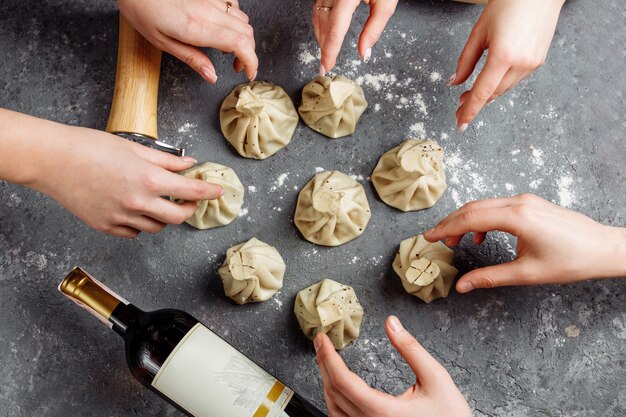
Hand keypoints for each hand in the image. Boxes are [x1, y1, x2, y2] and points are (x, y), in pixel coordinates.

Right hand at [1, 113, 223, 238]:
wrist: (52, 160)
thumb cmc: (89, 147)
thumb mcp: (134, 148)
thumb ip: (165, 160)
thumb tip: (188, 163)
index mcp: (149, 180)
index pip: (192, 191)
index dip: (209, 192)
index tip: (217, 192)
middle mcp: (139, 203)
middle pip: (178, 217)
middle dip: (189, 209)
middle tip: (189, 200)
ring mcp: (122, 218)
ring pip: (156, 227)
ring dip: (164, 216)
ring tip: (158, 201)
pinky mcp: (106, 226)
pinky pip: (133, 232)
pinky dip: (141, 223)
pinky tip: (136, 209)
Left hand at [116, 0, 257, 81]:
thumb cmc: (141, 8)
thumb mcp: (162, 42)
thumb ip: (192, 58)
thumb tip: (212, 76)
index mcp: (198, 27)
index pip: (241, 45)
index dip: (252, 62)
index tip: (248, 73)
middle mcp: (209, 10)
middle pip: (247, 33)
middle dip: (249, 53)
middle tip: (236, 66)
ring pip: (242, 19)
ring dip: (242, 37)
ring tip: (226, 48)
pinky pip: (233, 5)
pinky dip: (234, 19)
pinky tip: (221, 26)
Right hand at [313, 0, 397, 74]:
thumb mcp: (386, 3)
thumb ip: (374, 30)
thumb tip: (363, 53)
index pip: (335, 30)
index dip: (329, 51)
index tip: (326, 67)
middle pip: (325, 24)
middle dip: (325, 46)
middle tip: (326, 65)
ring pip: (319, 15)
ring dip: (322, 35)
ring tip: (326, 51)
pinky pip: (319, 6)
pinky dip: (321, 21)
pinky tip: (325, 31)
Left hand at [315, 316, 471, 416]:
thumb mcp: (436, 377)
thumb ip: (411, 349)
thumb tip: (392, 324)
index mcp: (382, 411)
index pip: (343, 381)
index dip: (328, 357)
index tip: (323, 339)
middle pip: (334, 392)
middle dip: (323, 363)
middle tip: (320, 342)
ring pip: (333, 409)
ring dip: (326, 382)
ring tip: (325, 360)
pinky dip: (334, 400)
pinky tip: (336, 388)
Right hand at [424, 194, 625, 292]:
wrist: (605, 248)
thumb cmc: (572, 260)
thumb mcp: (527, 273)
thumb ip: (490, 276)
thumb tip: (462, 285)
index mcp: (517, 217)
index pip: (470, 218)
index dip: (445, 228)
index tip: (428, 238)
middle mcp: (519, 203)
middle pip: (473, 208)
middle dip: (450, 222)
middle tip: (433, 237)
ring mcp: (526, 201)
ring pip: (484, 205)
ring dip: (465, 220)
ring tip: (455, 240)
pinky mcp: (531, 204)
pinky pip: (498, 207)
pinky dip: (482, 219)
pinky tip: (482, 237)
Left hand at [450, 0, 564, 131]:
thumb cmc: (509, 4)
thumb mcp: (480, 31)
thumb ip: (466, 60)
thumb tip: (454, 82)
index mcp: (503, 55)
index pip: (482, 92)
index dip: (470, 110)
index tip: (461, 124)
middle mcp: (521, 63)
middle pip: (493, 93)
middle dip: (475, 103)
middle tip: (459, 108)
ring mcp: (532, 63)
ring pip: (504, 88)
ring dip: (488, 94)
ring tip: (470, 96)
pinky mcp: (538, 61)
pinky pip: (515, 79)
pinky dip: (501, 84)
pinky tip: (491, 82)